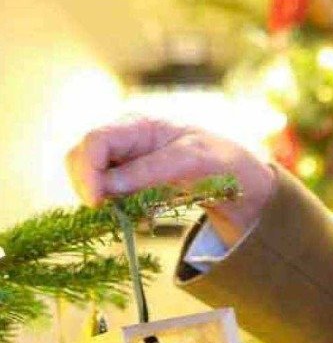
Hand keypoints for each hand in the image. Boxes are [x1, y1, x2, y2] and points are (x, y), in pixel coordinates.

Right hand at [65, 118, 276, 247]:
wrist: (240, 180)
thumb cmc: (221, 161)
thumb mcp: (194, 161)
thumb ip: (152, 170)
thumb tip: (108, 186)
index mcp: (139, 125)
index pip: (95, 141)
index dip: (88, 170)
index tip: (97, 201)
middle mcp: (125, 141)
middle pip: (82, 159)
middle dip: (89, 186)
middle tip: (112, 211)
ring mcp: (125, 163)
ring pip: (92, 180)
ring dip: (105, 201)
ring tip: (137, 212)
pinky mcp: (130, 184)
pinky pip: (109, 197)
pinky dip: (118, 209)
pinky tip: (142, 216)